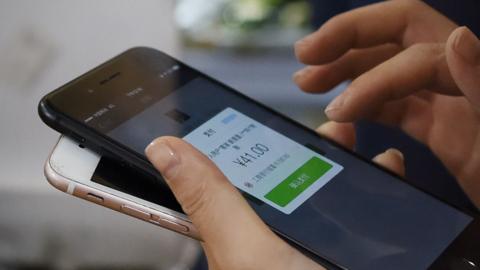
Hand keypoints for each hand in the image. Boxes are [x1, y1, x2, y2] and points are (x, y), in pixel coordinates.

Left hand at [145, 135, 403, 269]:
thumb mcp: (248, 252)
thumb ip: (210, 201)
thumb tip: (162, 148)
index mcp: (237, 234)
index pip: (225, 178)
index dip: (232, 143)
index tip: (242, 113)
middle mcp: (272, 238)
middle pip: (278, 176)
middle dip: (299, 145)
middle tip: (317, 125)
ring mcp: (309, 240)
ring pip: (320, 186)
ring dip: (339, 157)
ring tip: (350, 137)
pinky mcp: (343, 246)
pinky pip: (355, 205)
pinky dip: (371, 182)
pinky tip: (383, 166)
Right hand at [293, 0, 479, 206]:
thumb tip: (457, 38)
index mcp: (474, 75)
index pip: (414, 53)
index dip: (371, 78)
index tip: (339, 110)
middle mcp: (457, 78)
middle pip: (395, 36)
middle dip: (347, 40)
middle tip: (305, 56)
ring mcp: (444, 101)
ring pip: (386, 67)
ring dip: (345, 69)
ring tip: (308, 81)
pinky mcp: (435, 126)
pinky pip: (391, 102)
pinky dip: (362, 101)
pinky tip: (341, 110)